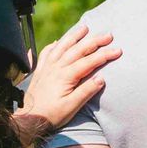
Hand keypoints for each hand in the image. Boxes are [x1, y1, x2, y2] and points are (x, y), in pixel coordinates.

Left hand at [17, 24, 119, 138]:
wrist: (28, 119)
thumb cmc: (52, 115)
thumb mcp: (72, 107)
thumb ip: (86, 92)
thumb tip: (101, 78)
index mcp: (65, 76)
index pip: (89, 62)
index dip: (104, 55)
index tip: (118, 50)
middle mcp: (56, 68)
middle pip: (77, 50)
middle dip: (94, 41)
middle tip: (108, 35)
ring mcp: (46, 67)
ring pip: (62, 46)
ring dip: (74, 36)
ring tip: (84, 28)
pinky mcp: (39, 71)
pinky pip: (46, 53)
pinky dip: (53, 45)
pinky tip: (56, 42)